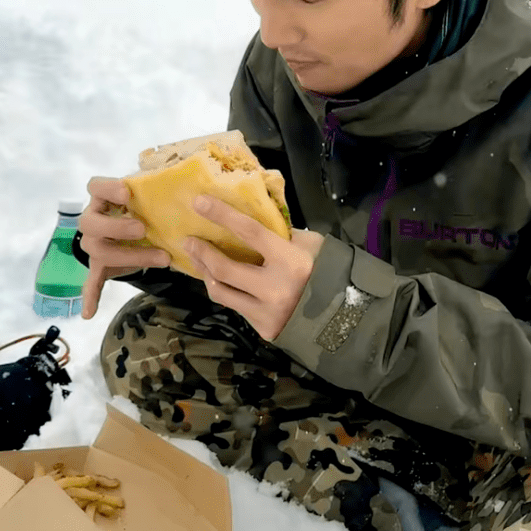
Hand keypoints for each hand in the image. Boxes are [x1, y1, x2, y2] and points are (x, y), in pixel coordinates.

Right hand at [79, 176, 170, 319]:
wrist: (134, 229)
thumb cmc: (143, 206)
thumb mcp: (148, 192)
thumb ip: (155, 182)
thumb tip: (177, 163)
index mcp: (103, 197)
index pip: (95, 186)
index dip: (108, 189)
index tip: (128, 192)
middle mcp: (93, 219)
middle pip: (92, 224)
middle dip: (117, 227)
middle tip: (143, 229)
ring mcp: (95, 244)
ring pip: (100, 251)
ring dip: (131, 257)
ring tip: (162, 260)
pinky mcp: (100, 265)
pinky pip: (92, 281)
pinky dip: (91, 295)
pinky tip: (89, 312)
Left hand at [185, 194, 323, 340]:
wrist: (341, 315)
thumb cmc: (325, 272)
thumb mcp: (311, 246)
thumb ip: (283, 234)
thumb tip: (255, 217)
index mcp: (290, 261)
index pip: (250, 232)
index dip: (222, 215)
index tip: (200, 203)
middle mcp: (275, 288)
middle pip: (225, 269)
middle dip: (202, 253)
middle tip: (189, 240)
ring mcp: (266, 311)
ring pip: (221, 292)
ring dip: (205, 274)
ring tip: (198, 261)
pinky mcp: (262, 328)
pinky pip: (234, 307)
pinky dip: (224, 291)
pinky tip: (218, 281)